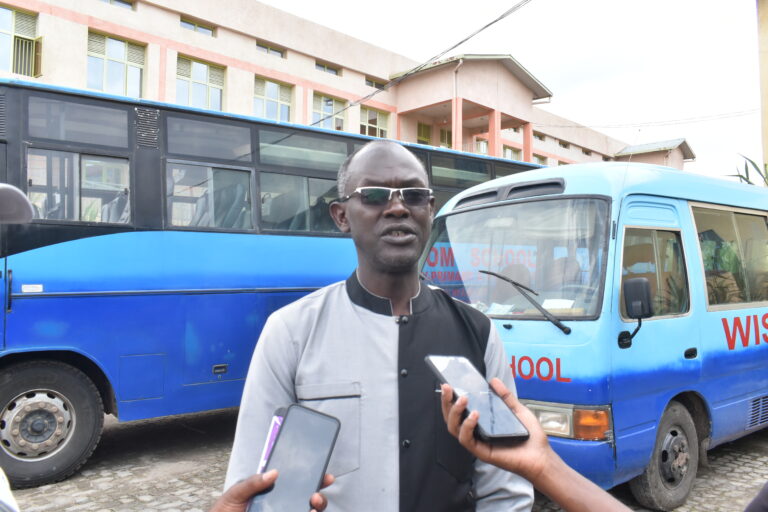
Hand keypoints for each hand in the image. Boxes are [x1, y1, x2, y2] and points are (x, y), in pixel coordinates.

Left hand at [209, 470, 333, 511]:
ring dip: (316, 510)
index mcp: (273, 492)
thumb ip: (253, 483)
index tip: (324, 474)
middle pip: (308, 500)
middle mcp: (281, 506)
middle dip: (319, 497)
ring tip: (311, 507)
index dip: (312, 477)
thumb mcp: (235, 494)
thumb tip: (273, 472)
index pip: (296, 483)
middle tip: (315, 494)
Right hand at [440, 378, 552, 482]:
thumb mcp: (517, 410)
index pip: (459, 410)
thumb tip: (494, 381)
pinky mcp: (481, 452)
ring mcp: (477, 442)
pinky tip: (474, 416)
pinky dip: (467, 426)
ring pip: (454, 428)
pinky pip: (467, 440)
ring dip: (455, 413)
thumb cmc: (530, 437)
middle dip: (446, 402)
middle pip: (452, 418)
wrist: (541, 456)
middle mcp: (476, 432)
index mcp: (481, 422)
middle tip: (448, 387)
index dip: (450, 398)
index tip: (448, 383)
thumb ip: (505, 396)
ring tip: (463, 400)